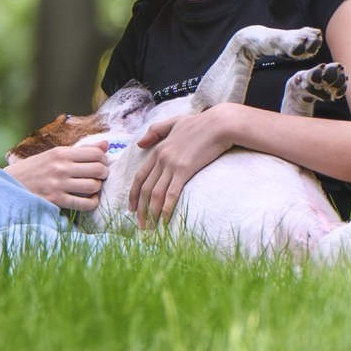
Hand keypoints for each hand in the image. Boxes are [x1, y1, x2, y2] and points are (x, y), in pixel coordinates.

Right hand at [4, 137, 109, 211]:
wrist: (9, 184)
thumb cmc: (35, 169)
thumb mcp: (55, 154)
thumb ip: (81, 150)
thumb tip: (106, 144)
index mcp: (61, 152)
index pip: (96, 153)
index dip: (104, 159)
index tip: (100, 164)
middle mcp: (61, 166)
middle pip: (98, 169)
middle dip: (103, 174)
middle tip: (99, 177)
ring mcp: (58, 184)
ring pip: (93, 186)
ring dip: (97, 188)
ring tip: (92, 188)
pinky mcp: (56, 200)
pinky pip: (84, 203)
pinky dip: (92, 203)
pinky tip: (89, 200)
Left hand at [128, 105, 239, 226]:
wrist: (219, 124)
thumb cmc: (201, 123)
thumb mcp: (174, 122)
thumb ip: (156, 131)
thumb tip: (139, 144)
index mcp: (158, 149)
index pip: (140, 176)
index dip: (133, 194)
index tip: (132, 208)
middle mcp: (161, 158)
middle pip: (144, 189)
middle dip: (140, 210)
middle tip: (140, 225)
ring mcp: (172, 164)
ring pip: (155, 194)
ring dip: (151, 213)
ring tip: (150, 228)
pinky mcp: (184, 170)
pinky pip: (172, 193)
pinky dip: (166, 209)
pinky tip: (165, 221)